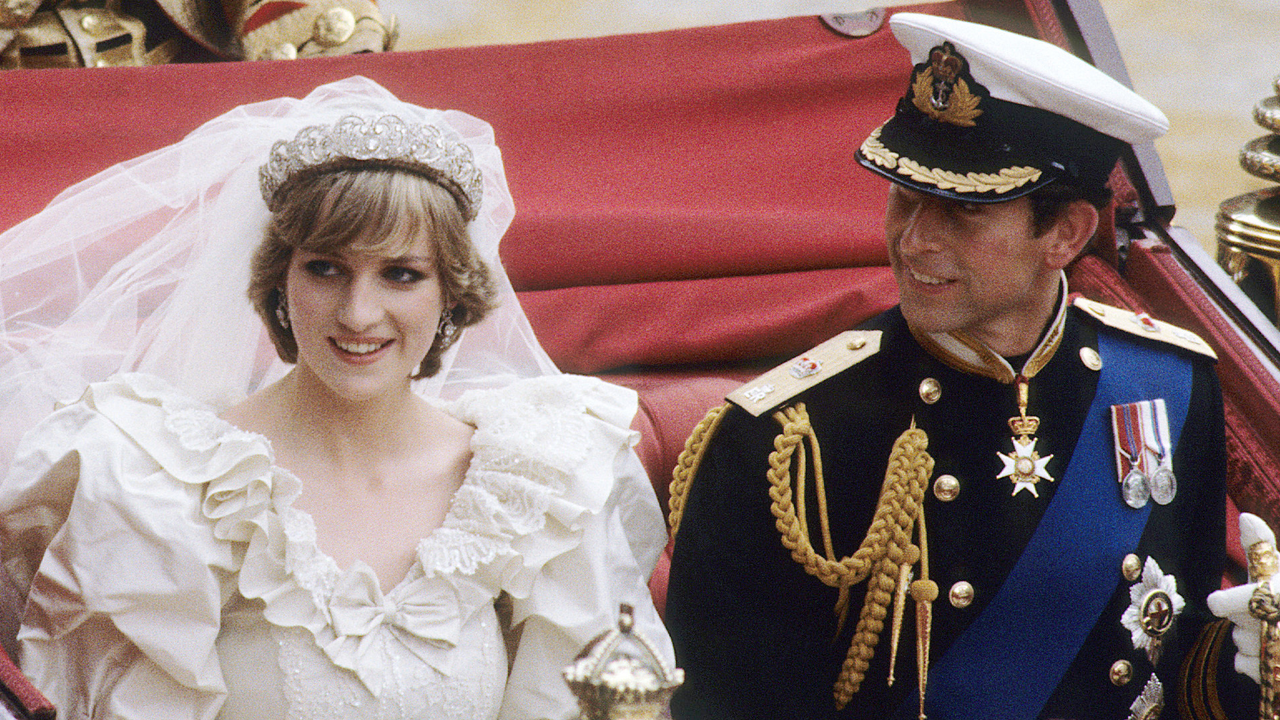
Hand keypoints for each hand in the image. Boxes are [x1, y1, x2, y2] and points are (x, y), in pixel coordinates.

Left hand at [1207, 512, 1275, 684]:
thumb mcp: (1275, 570)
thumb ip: (1260, 547)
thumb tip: (1246, 517)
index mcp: (1279, 592)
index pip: (1251, 600)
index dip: (1231, 602)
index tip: (1216, 602)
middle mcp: (1279, 620)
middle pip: (1243, 625)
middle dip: (1242, 620)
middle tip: (1255, 614)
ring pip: (1244, 645)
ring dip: (1246, 640)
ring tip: (1265, 632)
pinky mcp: (1276, 670)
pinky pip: (1246, 666)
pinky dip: (1246, 661)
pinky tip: (1259, 652)